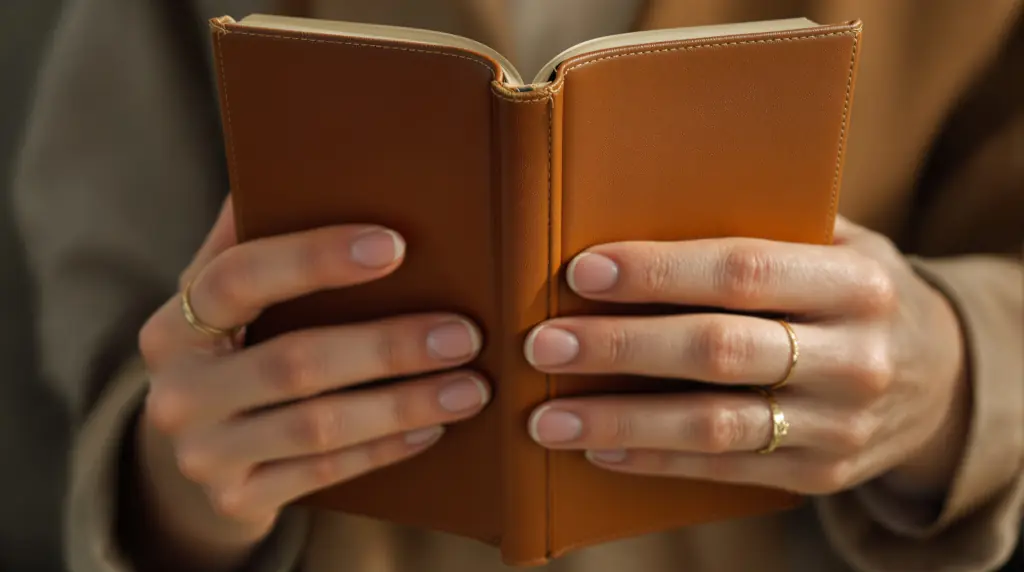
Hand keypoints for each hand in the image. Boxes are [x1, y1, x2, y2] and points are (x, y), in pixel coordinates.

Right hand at [133, 197, 489, 570]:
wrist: (193, 457)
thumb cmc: (231, 351)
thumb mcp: (224, 300)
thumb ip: (252, 237)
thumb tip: (302, 149)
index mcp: (176, 321)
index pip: (239, 277)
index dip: (314, 259)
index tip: (395, 246)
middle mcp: (179, 388)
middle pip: (294, 362)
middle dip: (388, 347)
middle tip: (465, 334)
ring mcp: (203, 451)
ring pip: (318, 427)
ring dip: (404, 405)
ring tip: (473, 387)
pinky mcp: (235, 499)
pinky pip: (324, 475)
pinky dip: (386, 451)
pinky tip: (435, 430)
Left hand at [523, 217, 967, 497]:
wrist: (942, 378)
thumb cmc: (856, 293)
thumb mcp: (839, 246)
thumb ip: (765, 230)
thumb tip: (642, 204)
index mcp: (854, 283)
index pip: (742, 272)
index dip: (658, 273)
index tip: (582, 271)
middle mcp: (855, 357)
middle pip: (718, 351)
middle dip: (620, 348)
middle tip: (543, 343)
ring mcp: (840, 425)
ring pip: (714, 425)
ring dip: (621, 420)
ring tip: (547, 417)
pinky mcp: (820, 475)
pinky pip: (725, 470)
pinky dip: (655, 460)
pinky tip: (598, 448)